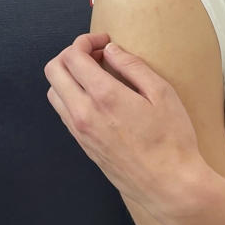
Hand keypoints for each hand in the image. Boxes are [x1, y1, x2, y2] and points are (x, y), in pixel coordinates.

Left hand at [44, 33, 210, 219]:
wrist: (168, 185)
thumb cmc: (171, 140)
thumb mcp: (162, 93)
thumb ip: (133, 66)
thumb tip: (112, 49)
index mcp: (104, 97)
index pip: (73, 56)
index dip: (86, 40)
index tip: (104, 41)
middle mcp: (84, 114)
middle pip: (54, 71)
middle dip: (71, 53)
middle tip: (96, 53)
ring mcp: (80, 132)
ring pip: (54, 92)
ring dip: (68, 75)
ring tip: (96, 73)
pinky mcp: (83, 145)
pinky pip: (63, 112)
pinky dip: (71, 95)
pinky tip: (96, 95)